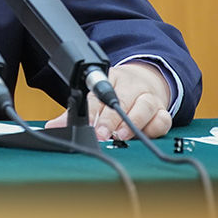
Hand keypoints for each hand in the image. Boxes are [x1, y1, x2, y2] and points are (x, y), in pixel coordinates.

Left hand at [46, 62, 172, 141]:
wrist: (146, 81)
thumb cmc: (116, 93)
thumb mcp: (96, 98)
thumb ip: (76, 113)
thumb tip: (53, 127)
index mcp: (111, 80)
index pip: (99, 95)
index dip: (94, 111)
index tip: (89, 125)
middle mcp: (131, 87)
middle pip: (122, 100)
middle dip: (111, 119)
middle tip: (103, 134)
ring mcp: (148, 98)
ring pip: (145, 106)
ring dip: (134, 123)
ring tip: (121, 136)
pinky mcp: (162, 111)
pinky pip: (163, 119)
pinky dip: (154, 128)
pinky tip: (144, 136)